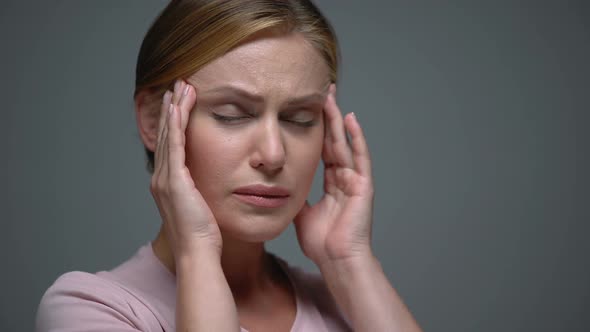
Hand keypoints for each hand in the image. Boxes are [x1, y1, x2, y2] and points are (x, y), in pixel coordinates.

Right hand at [151, 80, 221, 257]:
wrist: (198, 252)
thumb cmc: (205, 235)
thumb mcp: (203, 206)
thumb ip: (204, 190)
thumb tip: (218, 181)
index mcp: (169, 184)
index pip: (172, 144)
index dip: (175, 121)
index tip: (181, 101)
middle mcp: (162, 178)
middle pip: (168, 134)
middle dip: (173, 108)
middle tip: (178, 84)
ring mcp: (166, 179)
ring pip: (170, 135)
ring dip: (175, 109)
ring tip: (181, 86)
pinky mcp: (175, 180)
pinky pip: (175, 145)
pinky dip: (176, 124)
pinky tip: (179, 106)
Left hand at [294, 84, 374, 266]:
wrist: (337, 260)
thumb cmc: (322, 242)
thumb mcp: (302, 212)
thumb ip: (295, 194)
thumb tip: (278, 182)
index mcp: (331, 183)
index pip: (323, 149)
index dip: (316, 130)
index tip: (308, 110)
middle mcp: (344, 177)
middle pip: (333, 140)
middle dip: (327, 117)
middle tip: (321, 92)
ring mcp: (355, 180)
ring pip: (344, 143)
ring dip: (337, 120)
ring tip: (331, 97)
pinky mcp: (363, 185)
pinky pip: (359, 157)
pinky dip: (356, 138)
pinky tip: (350, 119)